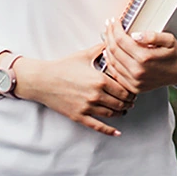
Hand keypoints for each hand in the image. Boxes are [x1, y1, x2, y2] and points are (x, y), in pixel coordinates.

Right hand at [12, 44, 134, 136]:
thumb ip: (101, 49)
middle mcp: (96, 95)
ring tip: (124, 109)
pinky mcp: (80, 116)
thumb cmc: (64, 66)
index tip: (133, 89)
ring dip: (121, 113)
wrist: (44, 80)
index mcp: (100, 80)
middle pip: (121, 103)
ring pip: (112, 114)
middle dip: (128, 102)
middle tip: (131, 100)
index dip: (131, 91)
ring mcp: (88, 108)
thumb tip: (112, 42)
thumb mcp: (84, 55)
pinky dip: (110, 131)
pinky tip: (117, 133)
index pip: (124, 89)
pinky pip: (98, 126)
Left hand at [102, 19, 176, 94]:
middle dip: (109, 34)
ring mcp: (134, 82)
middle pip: (114, 49)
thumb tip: (135, 35)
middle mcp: (138, 72)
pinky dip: (109, 61)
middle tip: (108, 25)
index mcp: (145, 58)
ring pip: (112, 61)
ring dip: (107, 46)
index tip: (114, 21)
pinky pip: (115, 73)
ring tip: (108, 35)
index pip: (121, 40)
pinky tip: (109, 52)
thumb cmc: (173, 54)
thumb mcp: (169, 39)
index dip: (115, 28)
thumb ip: (152, 36)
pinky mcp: (133, 88)